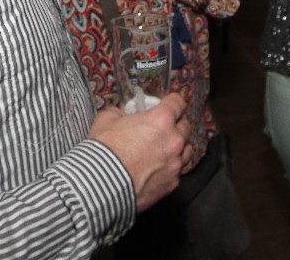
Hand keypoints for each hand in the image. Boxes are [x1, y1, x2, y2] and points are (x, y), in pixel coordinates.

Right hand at [90, 92, 189, 211]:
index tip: (169, 105)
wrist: (102, 186)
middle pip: (185, 127)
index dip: (173, 102)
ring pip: (187, 151)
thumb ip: (118, 112)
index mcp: (161, 120)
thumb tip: (120, 113)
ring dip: (178, 148)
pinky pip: (177, 172)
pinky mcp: (172, 184)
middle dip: (175, 126)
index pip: (178, 103)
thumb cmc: (104, 151)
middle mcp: (174, 140)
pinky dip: (169, 169)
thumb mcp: (105, 120)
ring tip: (163, 151)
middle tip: (161, 130)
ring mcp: (175, 164)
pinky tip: (156, 171)